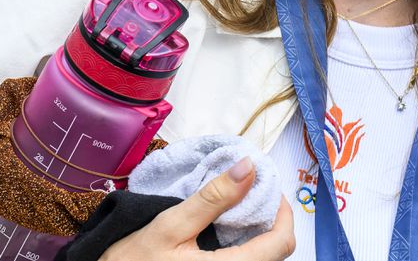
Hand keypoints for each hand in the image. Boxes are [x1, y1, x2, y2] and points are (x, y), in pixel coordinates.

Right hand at [99, 160, 295, 259]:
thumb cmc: (133, 259)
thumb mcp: (171, 224)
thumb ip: (213, 198)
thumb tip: (249, 167)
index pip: (280, 244)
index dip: (283, 212)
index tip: (268, 188)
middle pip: (275, 252)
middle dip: (271, 220)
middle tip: (253, 193)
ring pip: (261, 259)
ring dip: (259, 234)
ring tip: (239, 209)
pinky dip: (246, 247)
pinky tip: (227, 231)